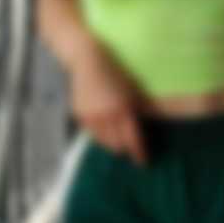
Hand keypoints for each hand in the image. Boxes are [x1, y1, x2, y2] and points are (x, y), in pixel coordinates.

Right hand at [69, 44, 147, 165]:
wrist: (88, 61)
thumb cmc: (116, 72)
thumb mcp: (132, 90)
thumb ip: (137, 110)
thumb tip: (143, 127)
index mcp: (123, 109)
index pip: (133, 140)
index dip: (139, 153)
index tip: (143, 161)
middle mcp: (107, 116)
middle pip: (118, 145)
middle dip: (126, 148)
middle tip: (131, 147)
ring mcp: (92, 117)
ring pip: (104, 142)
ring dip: (113, 144)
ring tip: (118, 141)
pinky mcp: (80, 116)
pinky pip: (93, 134)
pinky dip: (100, 135)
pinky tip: (105, 130)